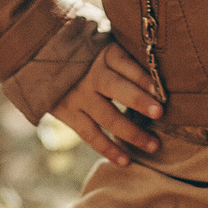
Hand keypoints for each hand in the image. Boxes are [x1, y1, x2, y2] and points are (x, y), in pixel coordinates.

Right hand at [51, 43, 163, 166]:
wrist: (44, 58)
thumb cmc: (91, 54)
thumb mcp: (107, 45)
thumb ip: (130, 58)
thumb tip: (163, 72)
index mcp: (104, 53)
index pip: (125, 63)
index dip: (142, 76)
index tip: (160, 90)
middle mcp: (91, 74)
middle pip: (116, 88)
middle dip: (138, 101)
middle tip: (159, 113)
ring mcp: (78, 96)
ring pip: (107, 117)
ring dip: (131, 132)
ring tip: (153, 145)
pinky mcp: (68, 113)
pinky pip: (90, 135)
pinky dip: (108, 149)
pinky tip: (126, 161)